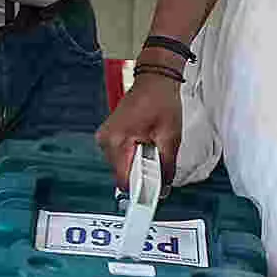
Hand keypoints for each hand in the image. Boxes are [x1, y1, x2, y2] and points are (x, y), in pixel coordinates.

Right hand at [98, 70, 183, 191]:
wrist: (155, 79)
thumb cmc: (161, 101)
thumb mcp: (170, 137)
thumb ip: (166, 167)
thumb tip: (163, 189)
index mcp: (116, 141)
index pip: (123, 180)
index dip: (140, 191)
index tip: (153, 196)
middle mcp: (105, 141)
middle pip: (122, 175)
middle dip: (142, 175)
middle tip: (159, 163)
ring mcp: (106, 138)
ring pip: (122, 167)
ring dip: (139, 165)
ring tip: (153, 148)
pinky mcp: (110, 135)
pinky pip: (122, 156)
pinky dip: (135, 157)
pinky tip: (147, 145)